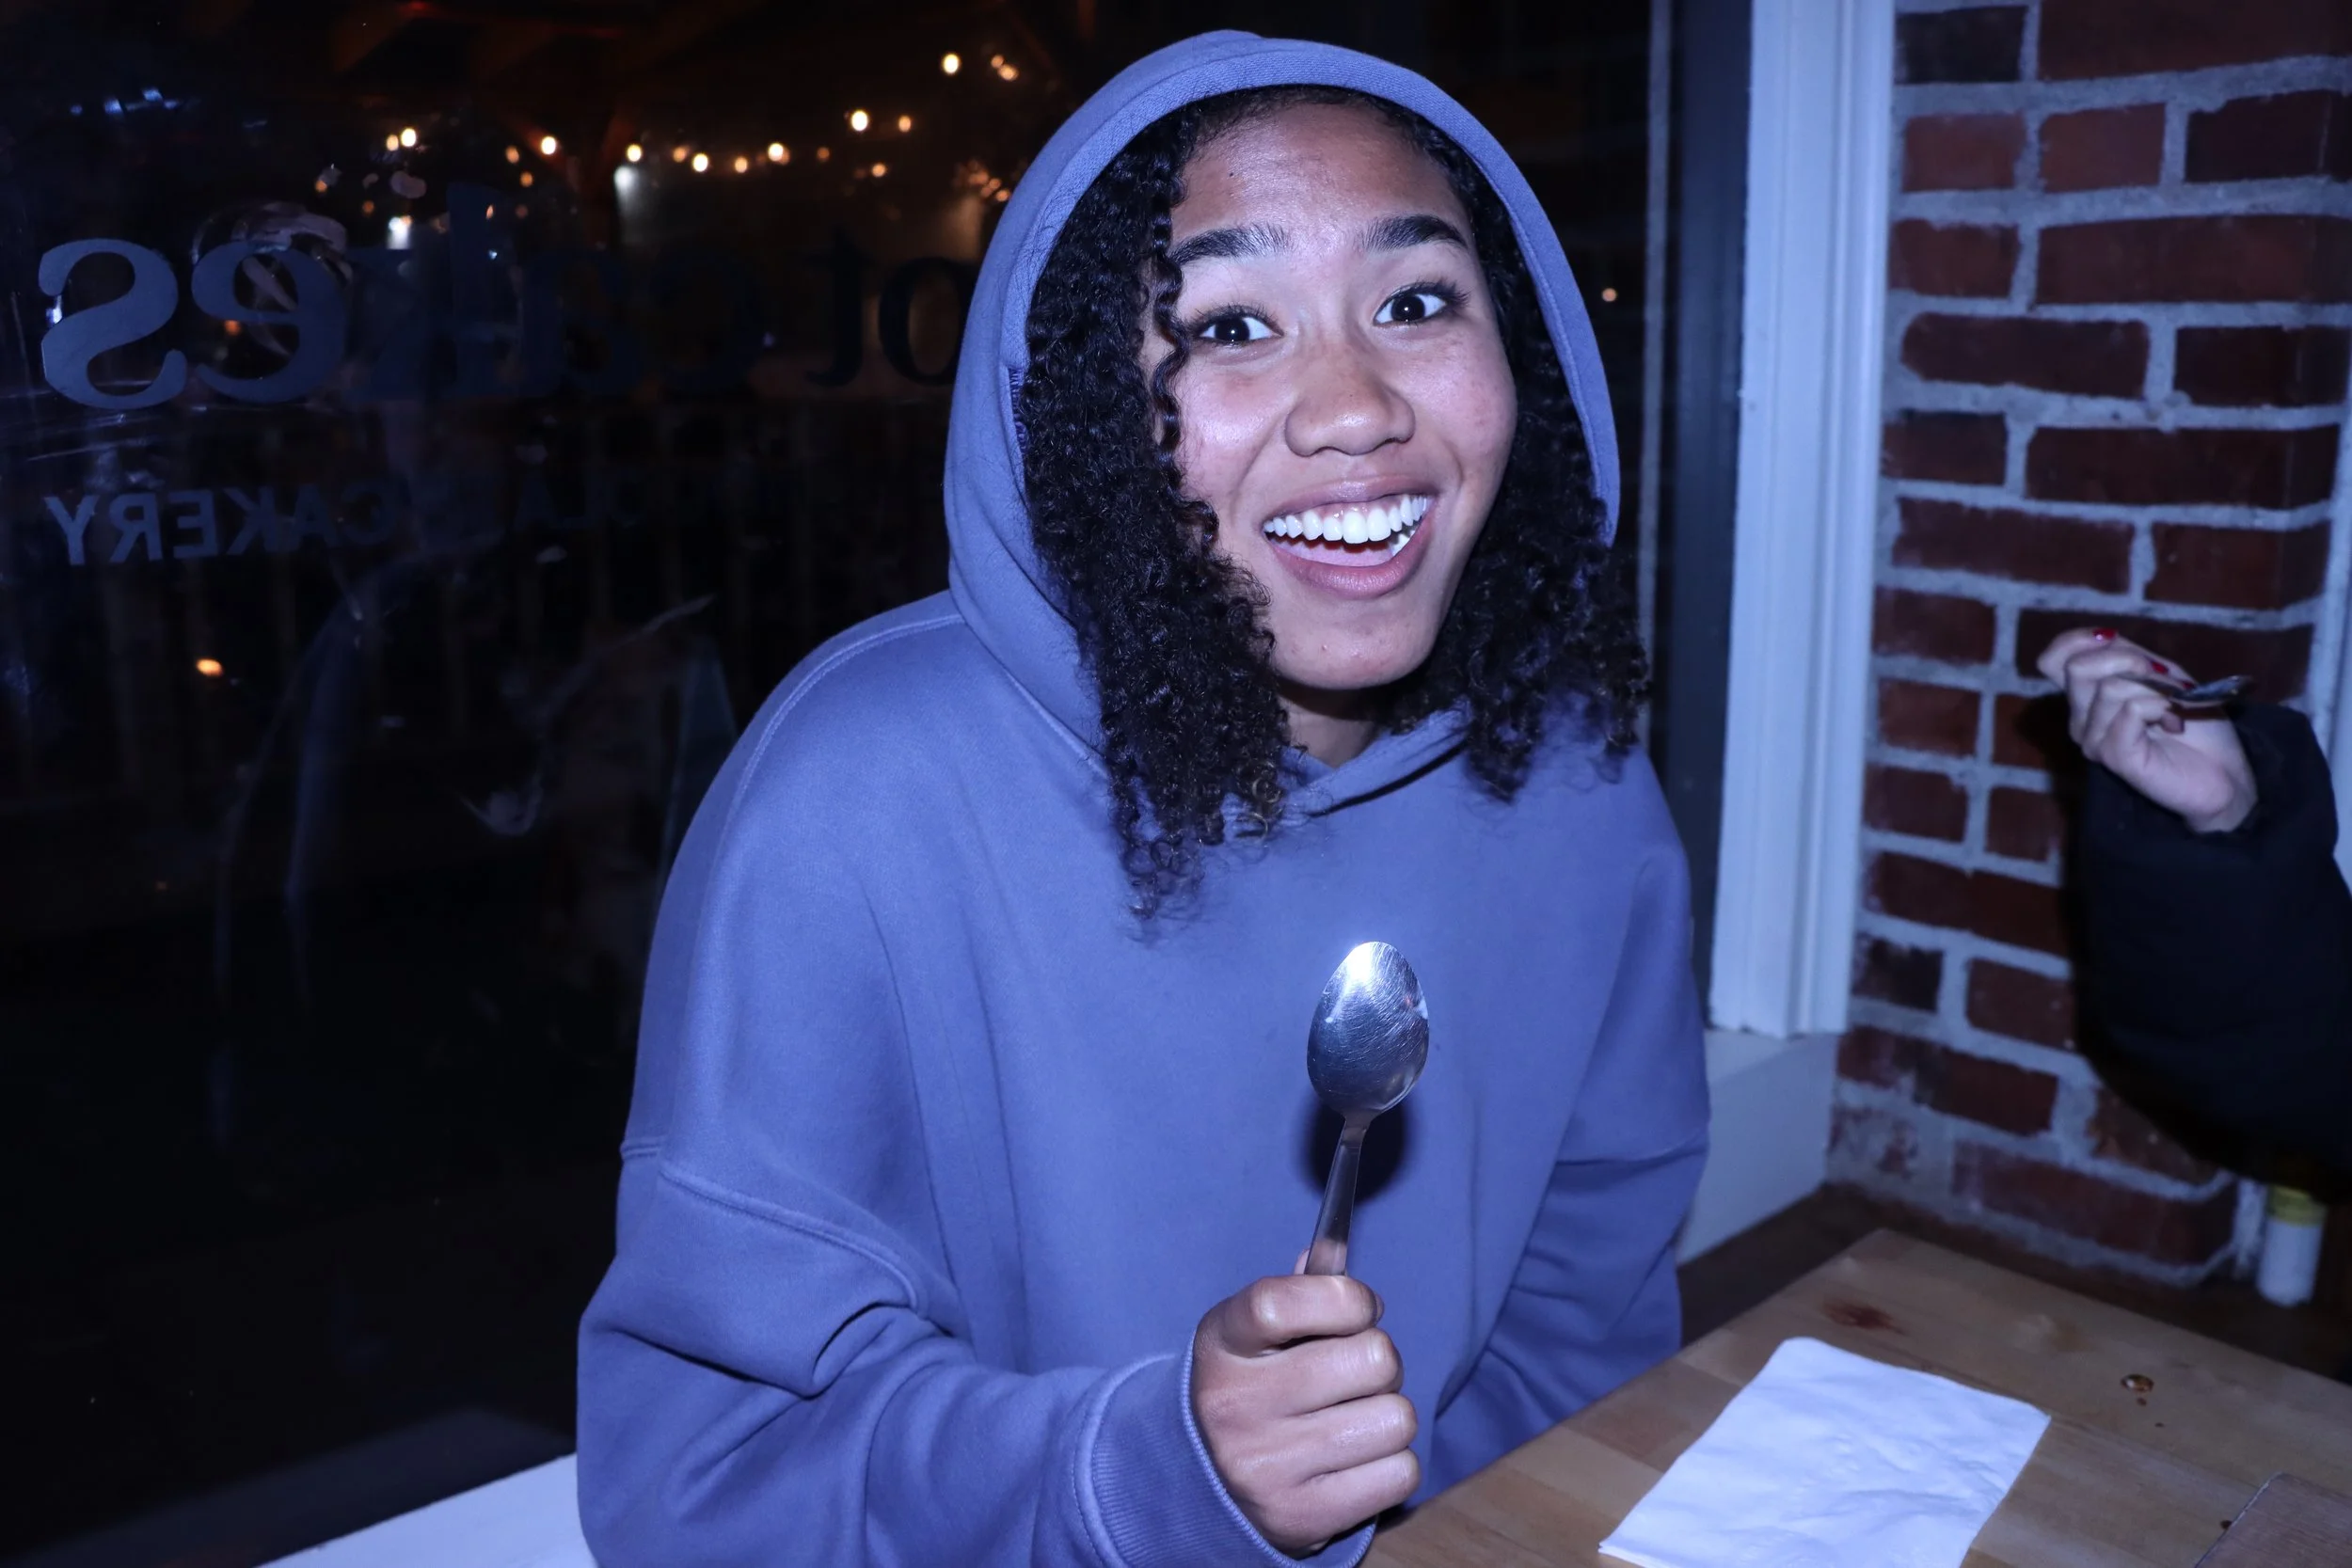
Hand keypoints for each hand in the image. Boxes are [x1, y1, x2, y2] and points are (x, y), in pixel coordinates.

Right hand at [1190, 1272, 1418, 1555]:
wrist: (1204, 1482)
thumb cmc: (1250, 1386)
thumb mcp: (1253, 1332)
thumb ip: (1298, 1291)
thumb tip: (1333, 1250)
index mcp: (1223, 1344)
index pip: (1286, 1302)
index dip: (1348, 1298)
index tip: (1360, 1308)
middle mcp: (1236, 1406)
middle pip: (1374, 1359)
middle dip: (1380, 1361)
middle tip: (1355, 1375)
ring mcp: (1266, 1466)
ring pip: (1397, 1418)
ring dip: (1388, 1415)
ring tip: (1352, 1419)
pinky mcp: (1301, 1517)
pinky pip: (1400, 1473)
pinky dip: (1391, 1465)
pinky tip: (1355, 1459)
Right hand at [2036, 628, 2256, 833]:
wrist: (2224, 771)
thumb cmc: (2196, 723)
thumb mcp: (2162, 675)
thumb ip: (2128, 655)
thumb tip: (2103, 636)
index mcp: (2087, 698)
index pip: (2051, 661)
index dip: (2076, 641)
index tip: (2114, 641)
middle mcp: (2081, 719)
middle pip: (2076, 668)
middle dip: (2127, 661)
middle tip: (2160, 679)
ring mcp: (2093, 740)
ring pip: (2109, 688)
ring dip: (2154, 689)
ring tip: (2172, 711)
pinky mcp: (2113, 756)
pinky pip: (2131, 710)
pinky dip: (2159, 706)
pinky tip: (2172, 723)